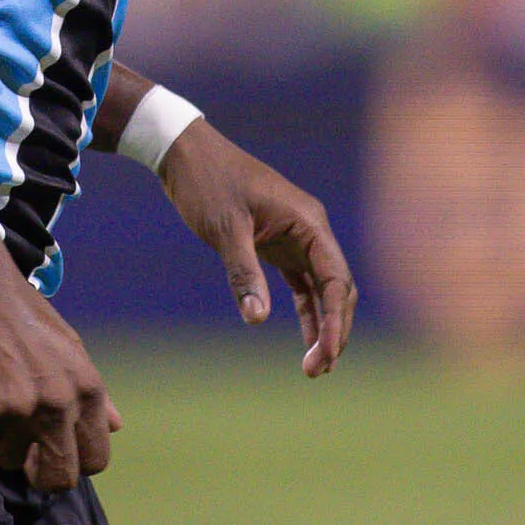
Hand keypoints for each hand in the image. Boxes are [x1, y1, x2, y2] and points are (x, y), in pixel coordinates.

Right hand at [0, 269, 121, 491]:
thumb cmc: (23, 316)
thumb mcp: (70, 348)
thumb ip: (94, 395)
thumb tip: (116, 427)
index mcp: (86, 390)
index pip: (95, 460)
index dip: (74, 465)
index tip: (56, 455)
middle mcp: (58, 404)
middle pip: (57, 477)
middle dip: (38, 474)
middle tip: (24, 457)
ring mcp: (18, 409)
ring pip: (7, 457)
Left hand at [155, 121, 356, 375]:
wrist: (186, 154)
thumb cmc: (208, 184)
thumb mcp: (225, 229)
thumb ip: (243, 273)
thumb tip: (257, 319)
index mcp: (308, 222)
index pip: (336, 278)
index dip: (337, 319)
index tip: (327, 353)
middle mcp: (310, 231)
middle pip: (338, 288)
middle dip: (334, 330)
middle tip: (317, 370)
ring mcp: (296, 239)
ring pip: (323, 290)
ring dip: (323, 326)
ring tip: (316, 368)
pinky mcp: (277, 246)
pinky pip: (302, 285)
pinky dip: (306, 313)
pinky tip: (307, 344)